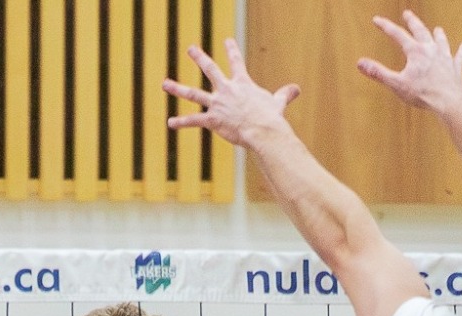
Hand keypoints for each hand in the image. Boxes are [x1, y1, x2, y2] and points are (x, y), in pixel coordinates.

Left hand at [164, 39, 299, 146]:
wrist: (263, 130)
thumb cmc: (271, 118)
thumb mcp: (278, 103)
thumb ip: (284, 94)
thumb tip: (296, 89)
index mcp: (242, 83)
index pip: (236, 61)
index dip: (231, 49)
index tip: (227, 40)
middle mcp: (227, 90)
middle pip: (210, 69)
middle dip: (199, 57)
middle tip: (190, 48)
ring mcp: (218, 104)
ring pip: (193, 93)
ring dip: (177, 88)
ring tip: (165, 83)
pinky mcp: (212, 119)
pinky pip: (194, 120)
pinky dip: (182, 122)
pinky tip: (170, 123)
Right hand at [358, 11, 461, 116]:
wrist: (448, 102)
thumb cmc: (422, 94)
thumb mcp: (396, 84)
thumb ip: (378, 72)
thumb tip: (360, 63)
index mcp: (415, 52)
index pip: (397, 35)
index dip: (385, 26)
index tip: (376, 20)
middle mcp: (431, 49)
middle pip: (420, 31)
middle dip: (412, 21)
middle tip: (407, 14)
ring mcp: (445, 57)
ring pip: (441, 41)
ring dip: (438, 34)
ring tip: (437, 29)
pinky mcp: (455, 67)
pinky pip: (459, 56)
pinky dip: (461, 51)